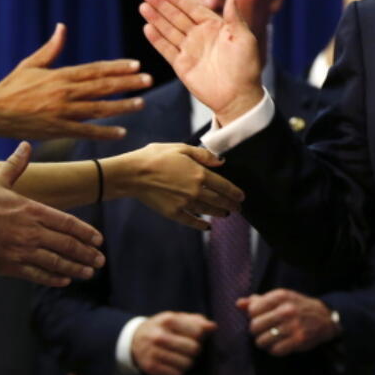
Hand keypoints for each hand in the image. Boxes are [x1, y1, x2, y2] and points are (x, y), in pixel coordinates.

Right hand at [0, 24, 151, 140]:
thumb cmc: (10, 87)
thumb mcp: (31, 64)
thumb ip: (52, 48)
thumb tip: (62, 27)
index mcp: (60, 75)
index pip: (95, 70)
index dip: (117, 67)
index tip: (136, 64)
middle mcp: (64, 93)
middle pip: (102, 87)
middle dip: (127, 83)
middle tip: (148, 80)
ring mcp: (62, 112)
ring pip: (98, 109)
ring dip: (122, 106)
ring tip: (142, 103)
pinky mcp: (57, 129)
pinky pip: (86, 132)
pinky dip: (104, 132)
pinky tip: (121, 131)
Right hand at [0, 142, 104, 286]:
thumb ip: (16, 165)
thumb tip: (25, 144)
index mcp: (31, 210)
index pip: (67, 223)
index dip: (86, 232)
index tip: (99, 240)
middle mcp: (30, 231)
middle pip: (67, 244)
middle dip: (86, 253)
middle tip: (100, 260)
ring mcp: (20, 250)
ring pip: (55, 262)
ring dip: (75, 268)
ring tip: (89, 272)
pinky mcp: (8, 266)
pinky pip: (36, 274)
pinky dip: (53, 278)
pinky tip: (64, 280)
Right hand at [119, 144, 243, 229]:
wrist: (133, 174)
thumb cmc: (155, 157)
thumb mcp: (181, 148)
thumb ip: (203, 155)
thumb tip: (221, 162)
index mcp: (199, 174)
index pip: (224, 186)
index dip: (235, 192)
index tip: (242, 197)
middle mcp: (196, 191)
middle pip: (219, 201)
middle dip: (231, 205)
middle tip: (238, 208)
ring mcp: (185, 204)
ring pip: (208, 211)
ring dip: (219, 214)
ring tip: (226, 215)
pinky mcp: (174, 213)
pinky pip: (192, 221)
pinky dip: (201, 225)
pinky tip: (207, 226)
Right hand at [130, 312, 214, 374]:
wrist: (134, 340)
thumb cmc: (163, 328)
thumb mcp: (176, 318)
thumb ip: (196, 321)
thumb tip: (213, 327)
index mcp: (168, 320)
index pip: (198, 332)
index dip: (201, 336)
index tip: (197, 336)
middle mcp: (159, 336)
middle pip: (194, 349)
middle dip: (196, 350)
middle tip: (190, 349)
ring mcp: (153, 353)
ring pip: (187, 364)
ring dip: (188, 362)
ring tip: (181, 357)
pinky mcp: (151, 368)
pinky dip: (179, 371)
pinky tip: (173, 364)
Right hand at [140, 0, 262, 125]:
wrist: (238, 96)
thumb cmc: (246, 67)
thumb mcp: (244, 39)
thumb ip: (235, 18)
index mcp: (215, 27)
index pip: (193, 9)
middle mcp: (200, 35)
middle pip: (177, 16)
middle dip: (162, 4)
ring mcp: (189, 49)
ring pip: (169, 30)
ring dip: (156, 18)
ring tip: (143, 6)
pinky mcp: (181, 64)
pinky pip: (166, 49)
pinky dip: (157, 39)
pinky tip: (147, 28)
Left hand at [237, 289, 339, 355]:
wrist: (324, 317)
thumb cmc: (296, 306)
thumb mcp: (280, 298)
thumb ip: (258, 301)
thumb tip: (238, 304)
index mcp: (280, 296)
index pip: (252, 310)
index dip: (253, 316)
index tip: (260, 317)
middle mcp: (286, 310)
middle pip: (254, 327)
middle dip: (256, 331)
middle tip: (264, 330)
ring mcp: (293, 326)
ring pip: (262, 341)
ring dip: (263, 342)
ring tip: (270, 338)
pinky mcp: (298, 340)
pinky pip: (274, 351)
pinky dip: (274, 350)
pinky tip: (279, 344)